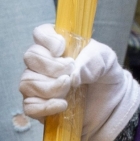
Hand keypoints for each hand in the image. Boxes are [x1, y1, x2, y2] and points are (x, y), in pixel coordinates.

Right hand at [20, 24, 139, 140]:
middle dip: (51, 66)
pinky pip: (29, 106)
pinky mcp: (39, 106)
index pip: (41, 33)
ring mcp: (38, 85)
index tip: (61, 49)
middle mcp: (44, 63)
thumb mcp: (107, 60)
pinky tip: (62, 105)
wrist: (111, 104)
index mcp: (59, 45)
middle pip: (31, 57)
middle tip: (70, 73)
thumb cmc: (105, 75)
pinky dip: (45, 107)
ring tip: (69, 89)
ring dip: (50, 87)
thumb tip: (73, 74)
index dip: (47, 39)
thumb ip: (92, 60)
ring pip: (27, 82)